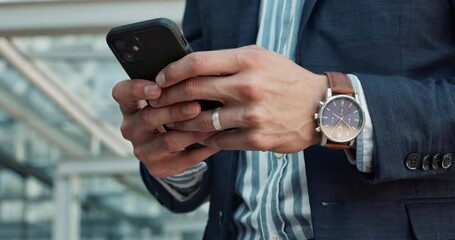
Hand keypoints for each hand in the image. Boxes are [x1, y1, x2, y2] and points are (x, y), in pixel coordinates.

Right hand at [112, 79, 219, 177]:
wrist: (175, 147)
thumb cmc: (173, 110)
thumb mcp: (169, 96)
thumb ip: (175, 86)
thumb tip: (198, 73)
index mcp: (130, 104)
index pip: (122, 93)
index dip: (137, 90)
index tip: (156, 88)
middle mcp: (131, 127)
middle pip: (148, 118)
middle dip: (174, 111)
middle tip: (195, 106)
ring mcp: (142, 149)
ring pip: (168, 141)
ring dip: (192, 132)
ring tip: (212, 124)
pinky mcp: (157, 167)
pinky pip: (182, 159)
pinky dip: (202, 149)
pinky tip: (216, 140)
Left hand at [149, 45, 327, 152]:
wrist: (320, 107)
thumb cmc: (286, 79)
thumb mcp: (261, 58)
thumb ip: (228, 61)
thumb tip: (192, 67)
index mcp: (247, 61)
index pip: (197, 63)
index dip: (172, 71)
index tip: (161, 79)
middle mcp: (248, 86)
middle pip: (192, 91)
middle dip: (167, 98)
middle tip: (157, 103)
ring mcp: (251, 115)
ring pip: (201, 121)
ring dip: (181, 123)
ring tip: (173, 122)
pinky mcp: (255, 139)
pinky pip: (219, 140)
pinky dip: (205, 139)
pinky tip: (199, 137)